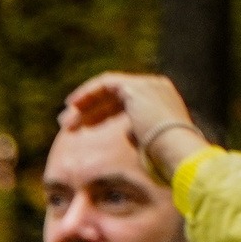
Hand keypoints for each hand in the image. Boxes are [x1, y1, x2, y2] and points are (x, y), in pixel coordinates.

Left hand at [60, 72, 210, 178]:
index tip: (83, 128)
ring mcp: (148, 85)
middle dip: (90, 108)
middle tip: (67, 124)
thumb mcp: (149, 144)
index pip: (125, 102)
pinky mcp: (136, 87)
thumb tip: (127, 134)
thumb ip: (137, 134)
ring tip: (65, 121)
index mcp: (162, 101)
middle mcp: (157, 88)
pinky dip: (88, 93)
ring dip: (84, 103)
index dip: (102, 113)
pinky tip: (73, 105)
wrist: (175, 151)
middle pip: (115, 94)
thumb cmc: (163, 158)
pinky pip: (105, 84)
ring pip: (107, 88)